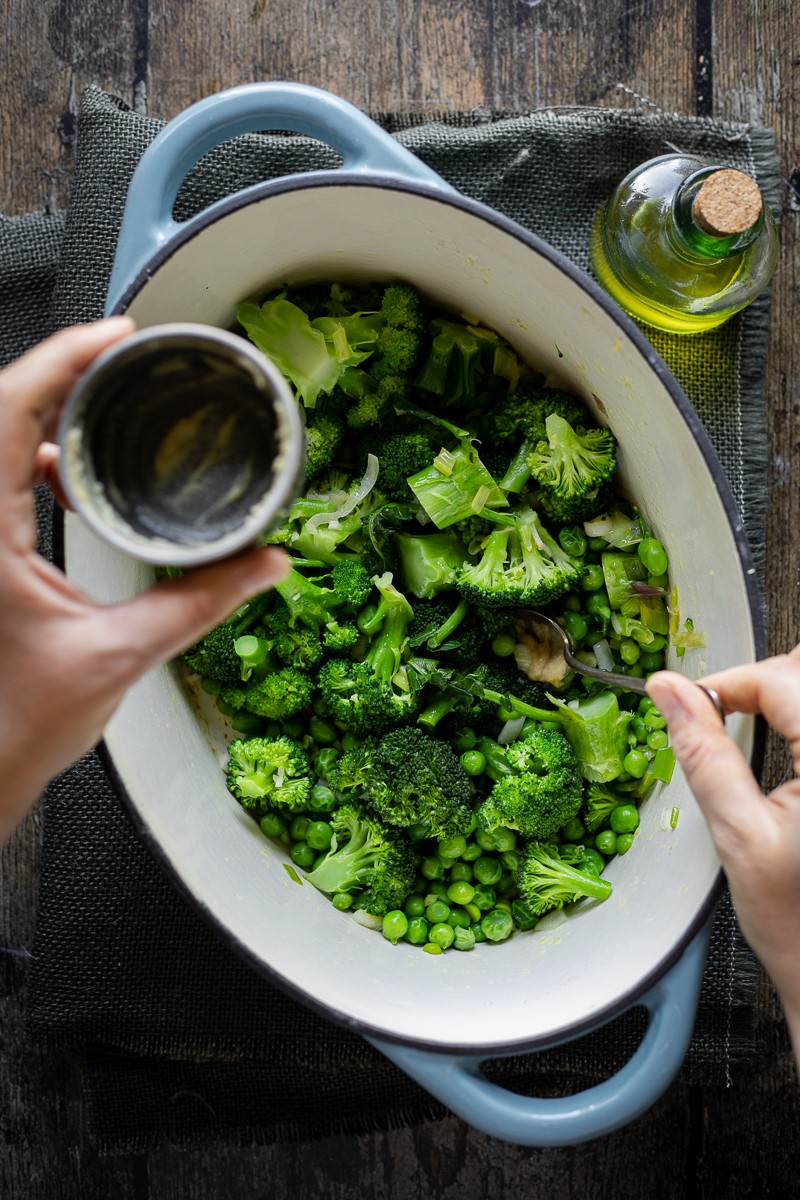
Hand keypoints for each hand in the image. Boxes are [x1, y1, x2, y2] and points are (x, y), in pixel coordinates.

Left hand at [0, 319, 288, 843]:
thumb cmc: (22, 722)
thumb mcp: (122, 652)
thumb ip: (200, 602)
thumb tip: (264, 565)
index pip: (10, 410)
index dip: (62, 359)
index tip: (115, 335)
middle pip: (2, 410)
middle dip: (60, 371)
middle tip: (119, 354)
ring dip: (44, 407)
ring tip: (101, 394)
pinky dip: (33, 449)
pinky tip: (68, 463)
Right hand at [647, 653, 799, 1065]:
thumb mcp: (739, 835)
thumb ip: (704, 753)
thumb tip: (670, 692)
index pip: (781, 681)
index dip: (729, 684)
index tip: (695, 704)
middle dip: (763, 681)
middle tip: (721, 710)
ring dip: (785, 693)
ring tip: (752, 719)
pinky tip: (787, 738)